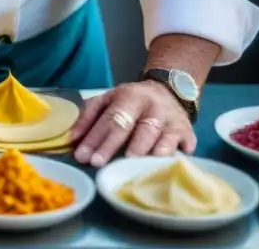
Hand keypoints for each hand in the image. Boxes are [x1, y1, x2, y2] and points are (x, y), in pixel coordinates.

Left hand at [71, 80, 196, 166]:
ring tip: (134, 168)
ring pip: (161, 138)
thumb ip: (88, 117)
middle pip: (135, 129)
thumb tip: (71, 139)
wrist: (168, 90)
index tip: (82, 157)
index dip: (96, 138)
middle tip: (100, 164)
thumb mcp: (107, 100)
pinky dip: (176, 157)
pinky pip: (184, 146)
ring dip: (148, 153)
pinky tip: (166, 168)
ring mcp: (172, 120)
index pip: (111, 119)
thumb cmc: (131, 102)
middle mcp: (153, 107)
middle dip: (117, 147)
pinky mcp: (187, 132)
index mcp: (129, 97)